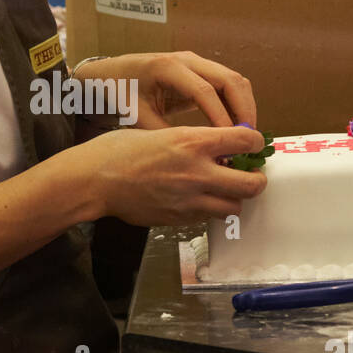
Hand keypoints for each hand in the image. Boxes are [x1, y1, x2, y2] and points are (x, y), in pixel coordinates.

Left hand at [74, 52, 255, 129]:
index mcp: (167, 67)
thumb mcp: (136, 116)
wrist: (113, 75)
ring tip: (247, 136)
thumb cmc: (121, 93)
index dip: (220, 115)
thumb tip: (191, 156)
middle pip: (229, 80)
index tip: (229, 140)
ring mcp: (197, 63)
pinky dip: (238, 104)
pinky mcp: (202, 71)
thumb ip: (162, 133)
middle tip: (249, 139)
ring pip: (234, 80)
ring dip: (245, 106)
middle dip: (243, 110)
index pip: (203, 91)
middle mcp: (186, 60)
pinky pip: (228, 85)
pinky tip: (238, 128)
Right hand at [80, 123, 266, 226]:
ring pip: (234, 207)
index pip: (246, 139)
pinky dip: (210, 209)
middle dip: (257, 180)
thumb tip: (219, 148)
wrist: (95, 180)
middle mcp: (197, 172)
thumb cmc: (121, 150)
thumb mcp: (161, 133)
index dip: (255, 141)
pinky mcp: (179, 219)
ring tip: (224, 190)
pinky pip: (208, 218)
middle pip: (251, 184)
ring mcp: (189, 199)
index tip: (253, 143)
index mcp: (192, 142)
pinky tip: (198, 199)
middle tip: (251, 175)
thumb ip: (193, 142)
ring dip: (234, 198)